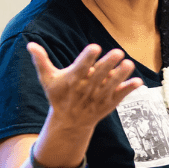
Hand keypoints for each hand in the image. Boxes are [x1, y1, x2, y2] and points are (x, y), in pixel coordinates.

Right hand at [27, 43, 142, 129]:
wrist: (69, 123)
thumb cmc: (59, 96)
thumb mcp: (48, 80)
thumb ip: (41, 61)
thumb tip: (30, 44)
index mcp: (72, 80)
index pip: (80, 67)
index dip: (87, 58)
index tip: (94, 47)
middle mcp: (86, 89)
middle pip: (99, 75)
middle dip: (108, 64)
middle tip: (118, 51)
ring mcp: (98, 97)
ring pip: (111, 85)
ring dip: (120, 75)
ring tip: (129, 63)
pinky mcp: (108, 103)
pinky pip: (120, 96)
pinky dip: (128, 89)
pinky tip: (138, 82)